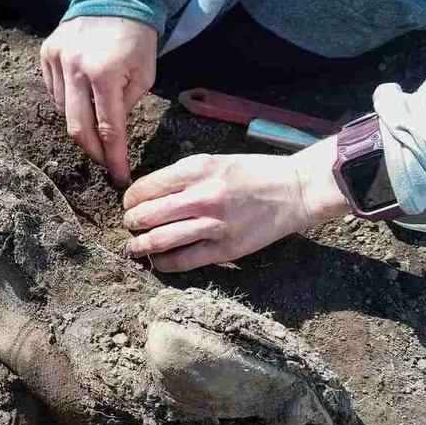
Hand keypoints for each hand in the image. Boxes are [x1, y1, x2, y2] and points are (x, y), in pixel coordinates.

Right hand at [40, 16, 158, 183]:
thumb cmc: (136, 37)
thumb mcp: (145, 74)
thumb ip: (127, 107)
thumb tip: (111, 134)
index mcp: (104, 75)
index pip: (108, 130)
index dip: (114, 158)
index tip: (119, 176)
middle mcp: (75, 69)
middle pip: (78, 129)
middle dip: (93, 152)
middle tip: (105, 161)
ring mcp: (57, 61)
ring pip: (63, 113)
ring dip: (80, 124)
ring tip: (96, 123)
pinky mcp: (46, 55)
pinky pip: (53, 93)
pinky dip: (67, 104)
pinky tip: (81, 99)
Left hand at [122, 137, 351, 270]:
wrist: (296, 190)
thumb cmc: (254, 173)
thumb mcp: (215, 162)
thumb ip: (183, 177)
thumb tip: (148, 196)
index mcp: (197, 169)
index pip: (146, 187)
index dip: (130, 199)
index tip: (129, 204)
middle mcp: (202, 196)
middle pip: (147, 215)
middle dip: (131, 223)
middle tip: (130, 226)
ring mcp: (214, 224)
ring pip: (160, 240)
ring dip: (139, 246)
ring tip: (133, 248)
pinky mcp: (225, 249)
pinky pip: (183, 260)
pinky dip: (163, 263)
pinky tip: (157, 261)